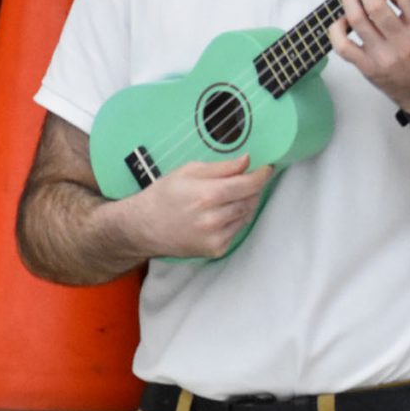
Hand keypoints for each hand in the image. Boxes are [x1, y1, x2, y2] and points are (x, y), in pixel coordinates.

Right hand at [129, 154, 274, 259]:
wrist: (143, 227)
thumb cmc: (164, 195)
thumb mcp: (188, 171)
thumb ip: (222, 167)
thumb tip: (247, 161)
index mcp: (207, 195)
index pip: (248, 185)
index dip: (262, 175)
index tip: (267, 168)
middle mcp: (214, 219)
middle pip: (251, 200)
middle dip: (252, 188)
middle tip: (243, 181)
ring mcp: (216, 237)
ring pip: (246, 215)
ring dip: (244, 203)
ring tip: (226, 197)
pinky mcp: (216, 249)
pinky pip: (237, 230)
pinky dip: (235, 219)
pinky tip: (218, 214)